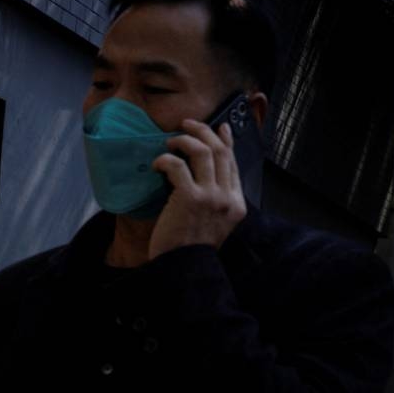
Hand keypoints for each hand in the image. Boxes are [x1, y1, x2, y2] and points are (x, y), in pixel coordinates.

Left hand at [148, 119, 246, 259]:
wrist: (183, 268)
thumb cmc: (191, 248)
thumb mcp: (215, 224)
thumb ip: (216, 201)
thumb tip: (205, 175)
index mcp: (237, 203)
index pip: (234, 162)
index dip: (225, 140)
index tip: (219, 127)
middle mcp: (228, 197)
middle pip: (220, 151)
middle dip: (203, 131)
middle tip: (186, 124)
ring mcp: (211, 196)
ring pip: (202, 151)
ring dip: (184, 141)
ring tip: (169, 142)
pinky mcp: (189, 198)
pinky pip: (177, 166)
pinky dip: (165, 160)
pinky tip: (156, 164)